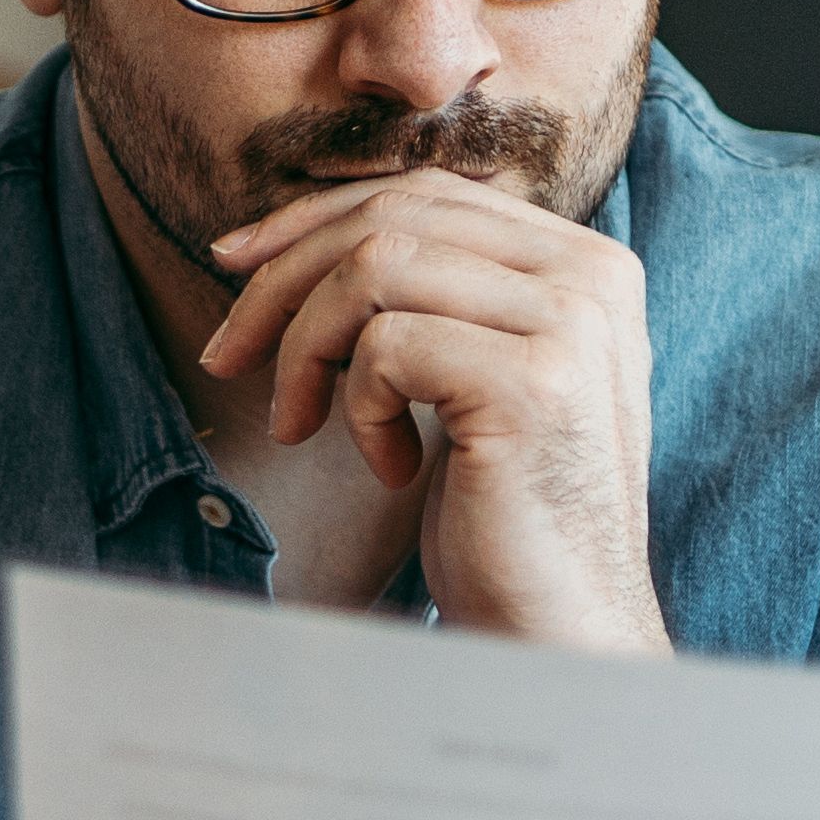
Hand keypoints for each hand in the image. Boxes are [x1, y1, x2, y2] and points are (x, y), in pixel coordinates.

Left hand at [196, 173, 663, 649]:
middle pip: (392, 217)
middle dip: (283, 280)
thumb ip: (433, 293)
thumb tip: (288, 233)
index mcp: (586, 262)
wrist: (562, 628)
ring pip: (375, 269)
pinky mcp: (531, 386)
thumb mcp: (471, 375)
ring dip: (306, 347)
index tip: (234, 265)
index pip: (427, 192)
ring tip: (301, 420)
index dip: (315, 219)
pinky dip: (356, 408)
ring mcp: (569, 327)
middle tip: (226, 353)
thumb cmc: (502, 511)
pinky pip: (386, 349)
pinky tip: (390, 468)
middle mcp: (593, 277)